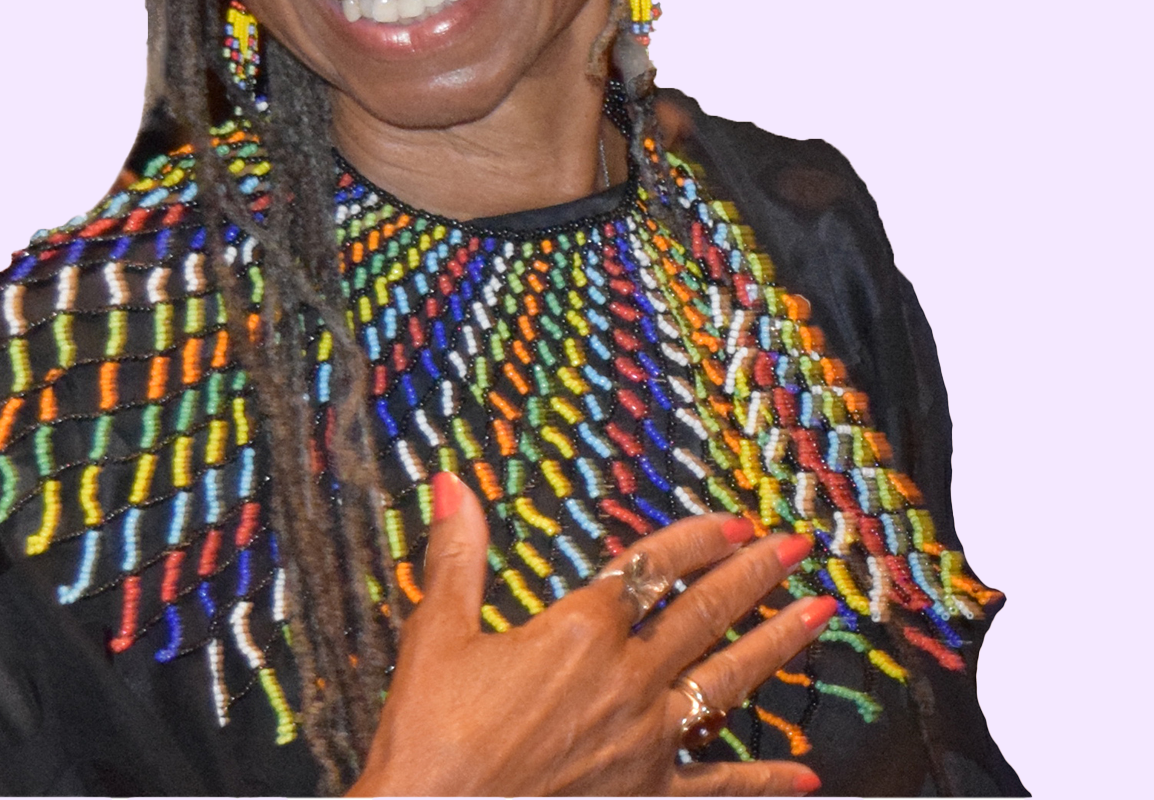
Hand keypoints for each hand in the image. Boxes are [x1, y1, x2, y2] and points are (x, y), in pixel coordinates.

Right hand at [351, 472, 833, 795]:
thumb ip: (458, 554)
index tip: (735, 521)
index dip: (698, 539)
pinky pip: (719, 786)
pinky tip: (805, 775)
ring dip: (777, 646)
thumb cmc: (432, 734)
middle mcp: (626, 680)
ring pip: (727, 684)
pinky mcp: (646, 797)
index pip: (652, 568)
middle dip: (756, 574)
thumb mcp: (440, 632)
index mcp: (579, 631)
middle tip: (797, 546)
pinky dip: (764, 781)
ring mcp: (645, 744)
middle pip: (704, 614)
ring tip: (820, 615)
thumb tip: (452, 483)